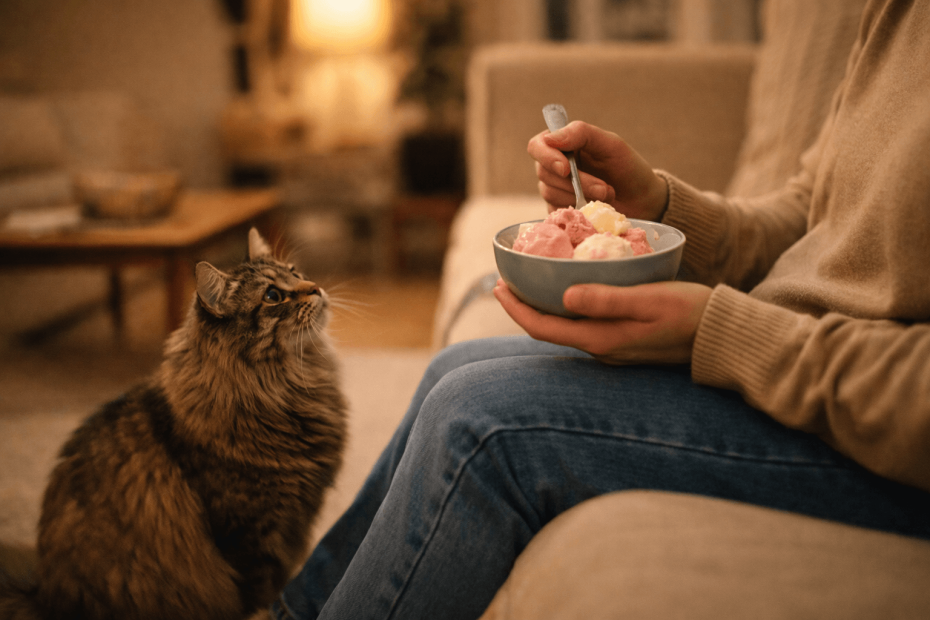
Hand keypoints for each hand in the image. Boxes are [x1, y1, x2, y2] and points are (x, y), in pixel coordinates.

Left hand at [494, 279, 711, 364]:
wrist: (723, 337)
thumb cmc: (691, 313)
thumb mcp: (650, 299)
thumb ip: (607, 299)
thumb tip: (564, 296)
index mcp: (601, 339)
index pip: (542, 328)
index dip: (516, 308)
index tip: (497, 286)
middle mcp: (601, 349)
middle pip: (549, 329)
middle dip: (524, 306)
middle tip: (508, 279)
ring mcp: (612, 348)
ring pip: (566, 327)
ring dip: (545, 306)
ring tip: (532, 279)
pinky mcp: (624, 342)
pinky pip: (584, 325)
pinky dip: (568, 307)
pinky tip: (569, 287)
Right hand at [527, 121, 667, 220]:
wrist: (642, 200)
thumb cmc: (627, 168)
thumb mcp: (611, 144)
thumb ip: (581, 134)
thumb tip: (549, 138)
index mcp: (563, 144)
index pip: (537, 146)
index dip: (547, 157)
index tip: (566, 169)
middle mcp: (554, 166)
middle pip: (543, 173)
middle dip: (575, 182)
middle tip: (604, 188)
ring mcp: (555, 190)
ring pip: (549, 193)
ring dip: (580, 197)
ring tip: (606, 197)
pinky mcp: (560, 211)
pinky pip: (556, 213)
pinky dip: (577, 211)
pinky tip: (594, 209)